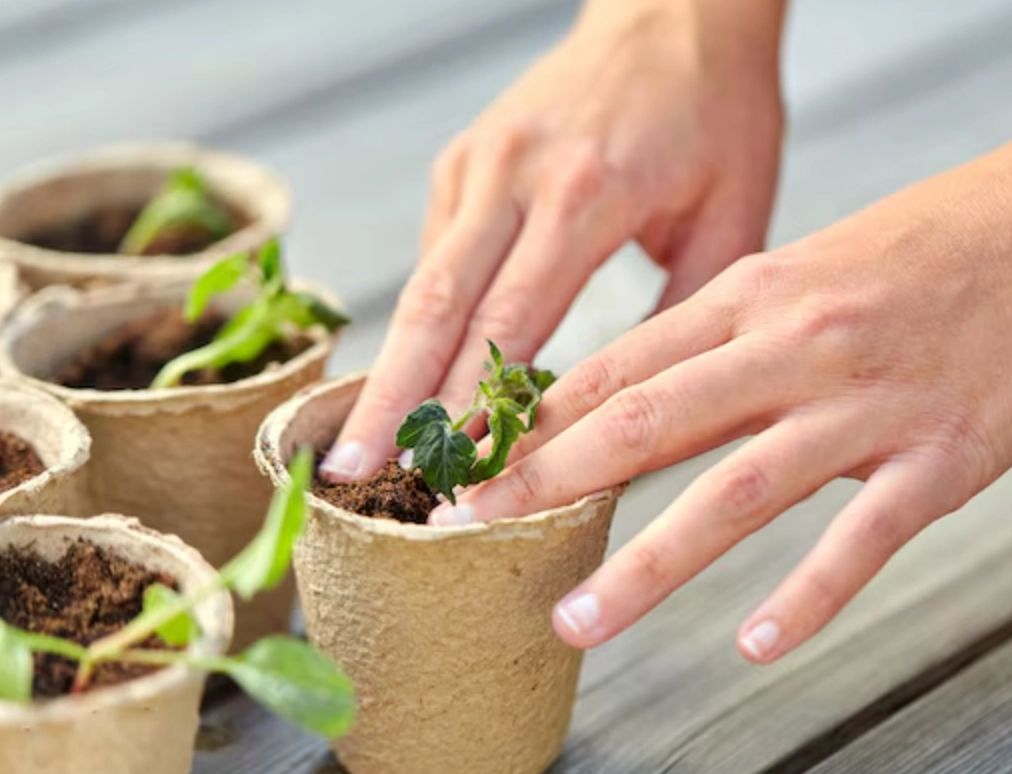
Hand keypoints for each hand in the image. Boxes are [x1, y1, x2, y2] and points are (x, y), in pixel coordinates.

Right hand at [322, 0, 785, 478]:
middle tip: (354, 471)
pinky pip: (436, 254)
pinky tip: (408, 379)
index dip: (467, 405)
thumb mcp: (734, 214)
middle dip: (392, 397)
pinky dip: (421, 322)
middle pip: (435, 306)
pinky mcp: (464, 160)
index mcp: (587, 192)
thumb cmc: (717, 113)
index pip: (509, 322)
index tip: (441, 472)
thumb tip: (642, 411)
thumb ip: (685, 316)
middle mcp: (517, 174)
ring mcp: (480, 163)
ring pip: (420, 283)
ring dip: (389, 367)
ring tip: (360, 440)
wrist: (675, 14)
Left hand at [431, 144, 1011, 663]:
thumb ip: (708, 333)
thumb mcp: (790, 272)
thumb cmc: (905, 254)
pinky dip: (808, 598)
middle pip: (647, 423)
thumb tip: (618, 386)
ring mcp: (864, 407)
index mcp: (749, 297)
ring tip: (578, 620)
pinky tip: (757, 643)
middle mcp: (792, 348)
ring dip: (647, 565)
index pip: (618, 366)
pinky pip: (862, 540)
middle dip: (549, 482)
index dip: (538, 420)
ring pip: (736, 494)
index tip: (478, 460)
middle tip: (474, 526)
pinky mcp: (939, 459)